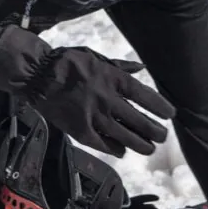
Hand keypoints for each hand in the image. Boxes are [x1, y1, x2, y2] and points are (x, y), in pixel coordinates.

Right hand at [22, 47, 174, 157]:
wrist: (37, 75)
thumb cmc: (67, 62)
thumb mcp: (96, 56)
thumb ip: (120, 65)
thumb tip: (141, 68)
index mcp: (112, 79)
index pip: (144, 96)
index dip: (160, 107)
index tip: (170, 114)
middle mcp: (107, 100)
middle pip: (139, 121)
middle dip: (155, 131)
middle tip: (163, 136)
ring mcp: (94, 117)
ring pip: (124, 137)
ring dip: (140, 144)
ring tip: (149, 148)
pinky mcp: (80, 131)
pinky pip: (103, 144)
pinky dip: (115, 149)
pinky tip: (123, 152)